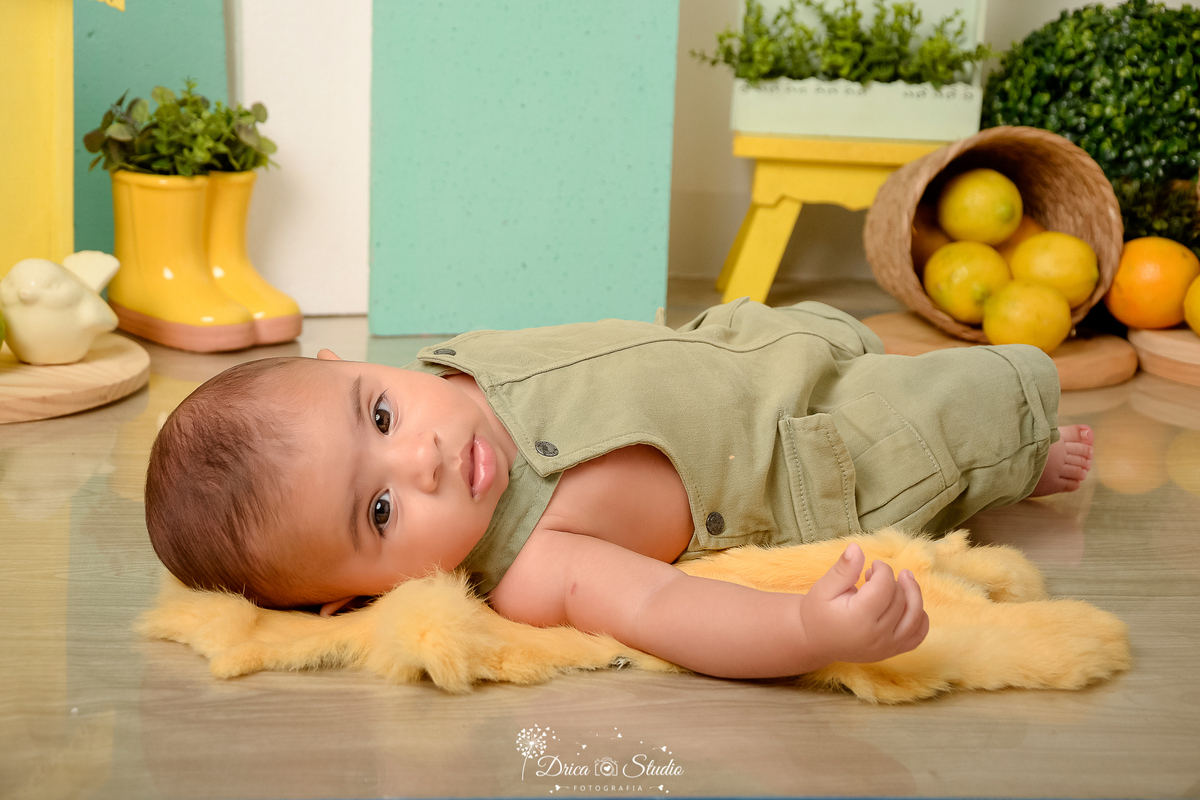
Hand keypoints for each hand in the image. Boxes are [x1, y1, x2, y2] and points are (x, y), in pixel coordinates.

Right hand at [800, 542, 928, 663]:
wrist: (814, 641)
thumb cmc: (817, 612)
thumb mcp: (824, 587)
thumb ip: (843, 569)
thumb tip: (856, 548)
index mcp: (858, 618)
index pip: (885, 587)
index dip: (883, 569)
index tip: (872, 565)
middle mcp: (876, 636)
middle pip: (900, 599)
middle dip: (892, 580)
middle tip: (874, 574)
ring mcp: (886, 647)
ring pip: (914, 616)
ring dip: (913, 594)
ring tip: (903, 579)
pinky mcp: (891, 652)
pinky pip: (917, 636)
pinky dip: (920, 618)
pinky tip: (909, 604)